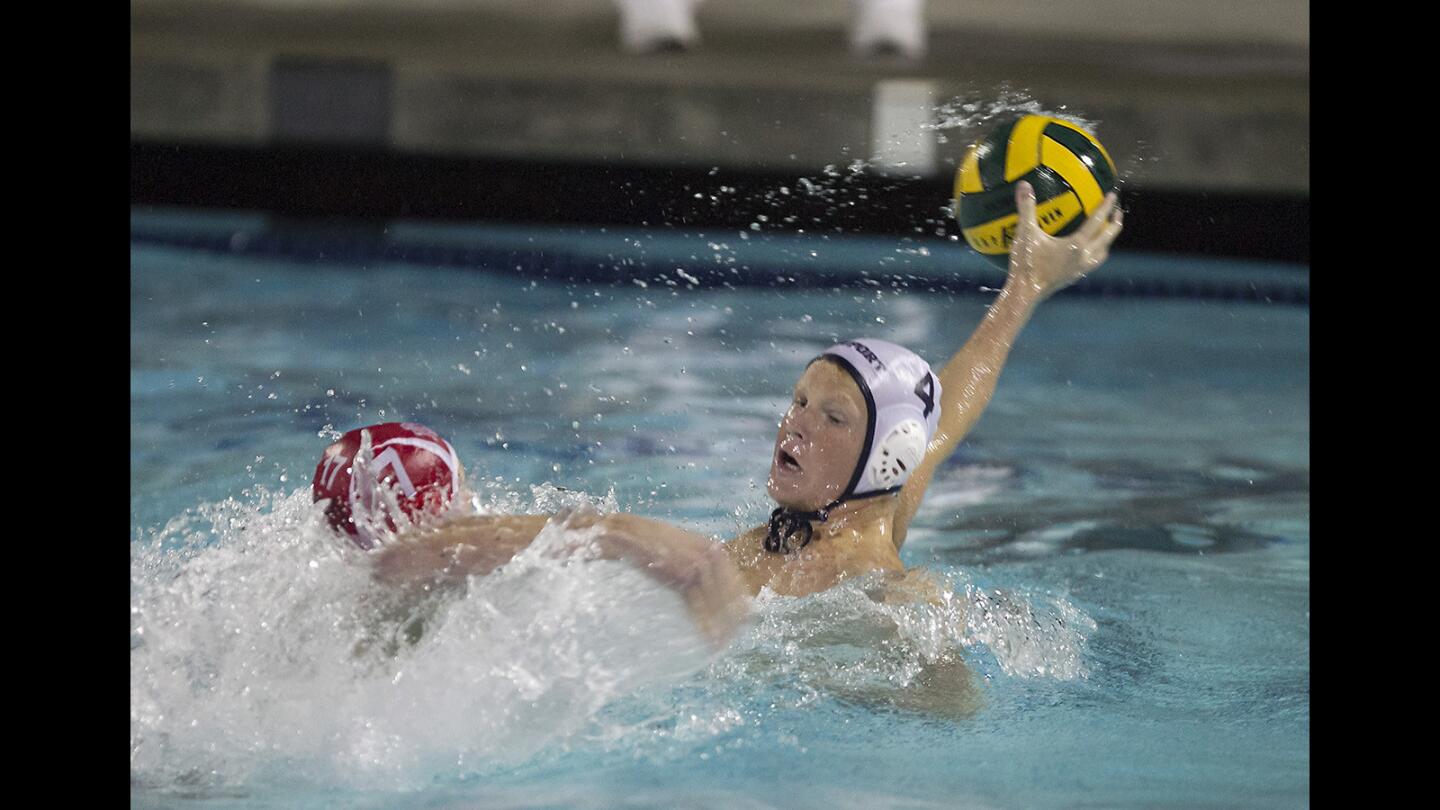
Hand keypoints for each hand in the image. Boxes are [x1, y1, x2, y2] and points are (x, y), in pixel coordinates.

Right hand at [1006, 181, 1122, 301]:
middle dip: (1115, 223)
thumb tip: (1024, 185)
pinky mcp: (1073, 277)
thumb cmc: (1026, 264)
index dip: (1105, 207)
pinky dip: (1096, 254)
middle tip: (1117, 212)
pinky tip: (1087, 252)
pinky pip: (1092, 263)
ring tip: (1106, 233)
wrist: (1024, 293)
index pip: (1097, 221)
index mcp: (1076, 244)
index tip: (1113, 195)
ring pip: (1102, 253)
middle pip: (1107, 238)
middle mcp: (1083, 257)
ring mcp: (1080, 269)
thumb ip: (1026, 208)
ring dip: (1107, 241)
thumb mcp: (1025, 233)